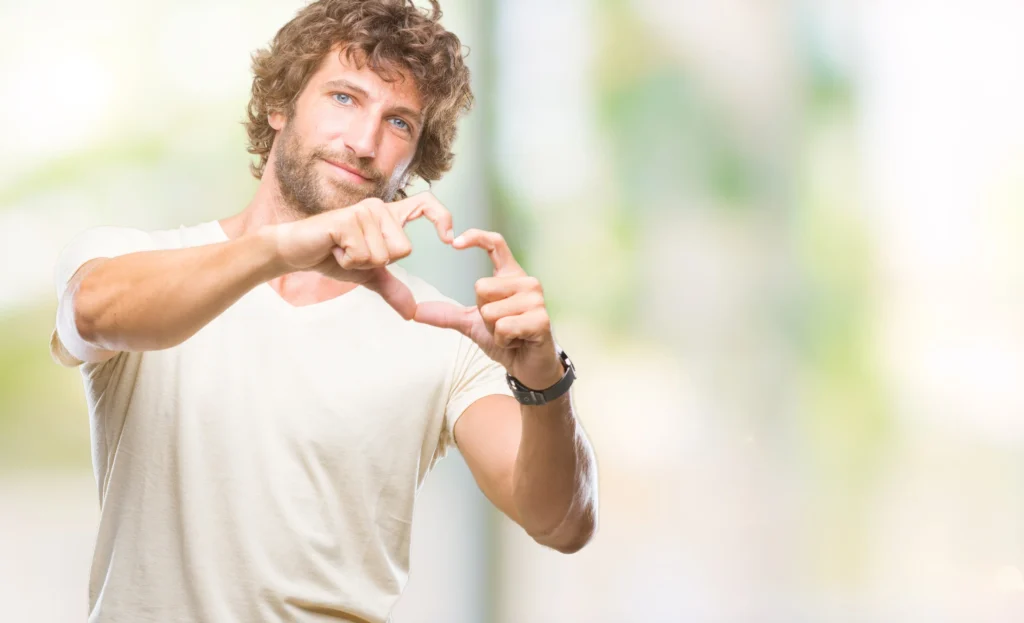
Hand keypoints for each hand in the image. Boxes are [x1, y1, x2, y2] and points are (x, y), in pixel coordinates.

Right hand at [269, 192, 453, 319]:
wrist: (297, 252)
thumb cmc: (333, 256)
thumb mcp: (369, 276)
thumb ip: (393, 289)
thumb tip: (412, 312)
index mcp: (389, 216)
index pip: (426, 203)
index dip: (442, 217)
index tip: (450, 239)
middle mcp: (379, 208)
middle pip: (403, 250)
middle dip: (378, 263)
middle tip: (354, 253)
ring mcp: (363, 211)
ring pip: (382, 256)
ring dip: (359, 263)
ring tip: (342, 250)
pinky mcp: (346, 220)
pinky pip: (363, 255)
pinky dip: (347, 261)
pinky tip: (334, 249)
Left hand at [412, 229, 562, 389]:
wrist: (528, 367)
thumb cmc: (506, 340)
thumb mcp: (472, 324)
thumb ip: (447, 314)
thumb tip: (415, 312)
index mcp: (511, 276)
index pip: (495, 244)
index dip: (475, 237)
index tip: (454, 242)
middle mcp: (527, 282)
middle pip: (481, 287)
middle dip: (482, 314)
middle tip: (500, 325)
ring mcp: (536, 300)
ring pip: (490, 311)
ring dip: (494, 331)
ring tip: (510, 334)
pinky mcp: (540, 320)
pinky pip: (503, 327)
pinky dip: (502, 340)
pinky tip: (516, 342)